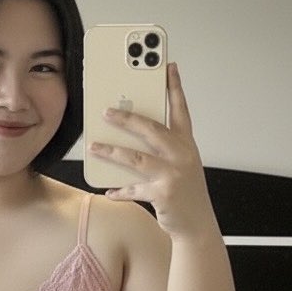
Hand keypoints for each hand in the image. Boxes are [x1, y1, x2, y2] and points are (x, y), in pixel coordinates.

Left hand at [89, 63, 216, 239]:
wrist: (197, 224)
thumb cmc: (185, 191)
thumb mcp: (179, 164)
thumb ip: (161, 148)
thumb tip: (127, 135)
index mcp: (187, 144)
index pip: (180, 109)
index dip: (174, 87)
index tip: (167, 66)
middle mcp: (182, 155)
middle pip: (152, 129)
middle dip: (127, 118)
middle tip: (106, 110)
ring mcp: (174, 175)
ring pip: (136, 158)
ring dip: (112, 152)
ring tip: (93, 146)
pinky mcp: (163, 194)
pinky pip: (133, 189)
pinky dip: (119, 190)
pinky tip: (108, 190)